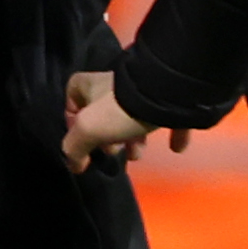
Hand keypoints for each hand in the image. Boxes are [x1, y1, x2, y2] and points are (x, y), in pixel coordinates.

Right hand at [62, 68, 182, 172]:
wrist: (168, 91)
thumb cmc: (121, 108)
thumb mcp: (88, 129)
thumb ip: (75, 147)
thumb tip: (75, 164)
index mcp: (92, 84)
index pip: (72, 96)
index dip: (72, 120)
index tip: (82, 142)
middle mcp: (116, 84)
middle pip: (105, 111)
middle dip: (108, 135)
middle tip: (113, 151)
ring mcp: (145, 89)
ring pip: (135, 115)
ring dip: (135, 138)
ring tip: (138, 154)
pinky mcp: (171, 97)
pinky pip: (169, 116)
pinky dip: (171, 133)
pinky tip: (175, 148)